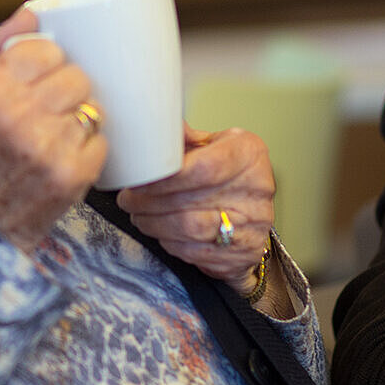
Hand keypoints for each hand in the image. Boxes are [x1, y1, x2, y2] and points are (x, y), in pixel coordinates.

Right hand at [0, 7, 105, 252]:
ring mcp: (45, 148)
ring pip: (92, 109)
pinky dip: (89, 151)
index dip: (52, 61)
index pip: (46, 51)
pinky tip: (65, 159)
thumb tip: (35, 13)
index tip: (44, 75)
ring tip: (58, 135)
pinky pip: (101, 144)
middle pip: (76, 78)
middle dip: (71, 90)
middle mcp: (15, 117)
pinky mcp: (70, 177)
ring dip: (81, 119)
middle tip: (55, 108)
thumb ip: (0, 49)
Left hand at [117, 124, 274, 289]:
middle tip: (128, 199)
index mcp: (248, 154)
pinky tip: (160, 231)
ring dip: (153, 223)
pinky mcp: (244, 252)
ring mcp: (253, 224)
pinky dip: (169, 242)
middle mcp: (257, 188)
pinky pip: (194, 251)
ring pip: (188, 229)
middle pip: (189, 200)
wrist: (253, 212)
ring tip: (138, 214)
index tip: (138, 182)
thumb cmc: (229, 173)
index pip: (202, 168)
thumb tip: (153, 132)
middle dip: (148, 202)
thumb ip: (185, 139)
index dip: (163, 179)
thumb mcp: (214, 144)